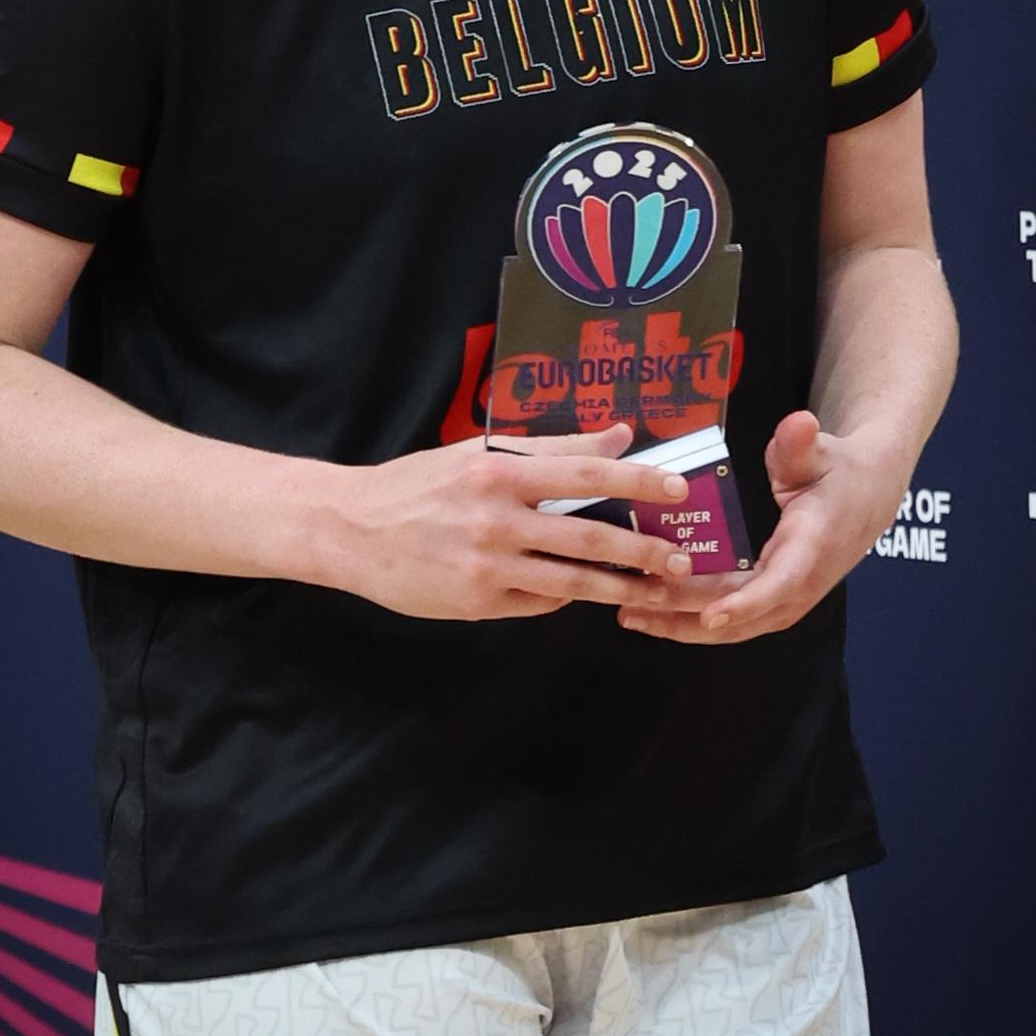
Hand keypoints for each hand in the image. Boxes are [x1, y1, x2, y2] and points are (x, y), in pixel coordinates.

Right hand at [333, 420, 701, 621]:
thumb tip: (618, 434)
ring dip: (621, 585)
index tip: (678, 488)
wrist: (353, 528)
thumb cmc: (421, 484)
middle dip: (645, 548)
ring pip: (572, 579)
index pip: (586, 471)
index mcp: (500, 469)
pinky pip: (539, 601)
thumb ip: (552, 446)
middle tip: (682, 557)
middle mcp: (497, 517)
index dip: (638, 480)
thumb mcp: (479, 451)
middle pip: (590, 533)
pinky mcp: (478, 602)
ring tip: (655, 587)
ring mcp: (488, 564)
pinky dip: (565, 595)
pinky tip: (583, 591)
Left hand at [615, 409, 906, 643]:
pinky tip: (655, 615)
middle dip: (688, 613)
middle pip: (744, 613)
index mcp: (812, 545)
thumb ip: (802, 443)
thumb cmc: (839, 472)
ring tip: (631, 616)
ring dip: (683, 625)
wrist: (868, 498)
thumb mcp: (822, 452)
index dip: (745, 603)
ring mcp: (789, 598)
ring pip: (736, 627)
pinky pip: (735, 620)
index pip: (780, 584)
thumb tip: (799, 423)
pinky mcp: (777, 601)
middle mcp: (801, 582)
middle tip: (635, 603)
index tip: (710, 616)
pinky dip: (694, 621)